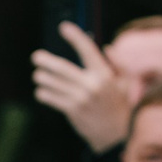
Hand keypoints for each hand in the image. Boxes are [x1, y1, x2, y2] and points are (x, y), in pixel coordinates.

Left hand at [29, 23, 132, 153]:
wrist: (115, 134)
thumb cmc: (119, 105)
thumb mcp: (125, 83)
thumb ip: (118, 63)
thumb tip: (105, 46)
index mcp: (104, 74)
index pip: (87, 50)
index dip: (75, 37)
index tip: (63, 27)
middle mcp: (91, 84)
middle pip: (63, 68)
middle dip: (46, 60)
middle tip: (36, 56)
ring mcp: (80, 98)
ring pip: (54, 83)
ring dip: (42, 77)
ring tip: (37, 75)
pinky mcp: (72, 111)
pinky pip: (52, 99)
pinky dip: (43, 94)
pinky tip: (40, 91)